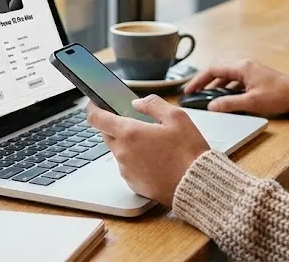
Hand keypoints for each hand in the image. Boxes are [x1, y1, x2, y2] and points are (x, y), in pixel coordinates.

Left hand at [86, 96, 208, 207]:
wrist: (196, 185)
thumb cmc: (188, 152)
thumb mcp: (176, 117)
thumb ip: (153, 104)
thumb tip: (137, 103)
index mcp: (130, 133)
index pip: (96, 118)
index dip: (93, 108)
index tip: (95, 103)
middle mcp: (122, 153)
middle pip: (107, 134)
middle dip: (116, 126)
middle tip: (136, 123)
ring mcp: (126, 170)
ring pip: (118, 151)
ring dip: (128, 144)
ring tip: (153, 144)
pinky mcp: (132, 184)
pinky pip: (127, 166)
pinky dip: (135, 160)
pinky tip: (155, 160)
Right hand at [184, 60, 288, 116]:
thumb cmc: (278, 95)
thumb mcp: (252, 102)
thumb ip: (230, 104)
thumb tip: (211, 106)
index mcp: (241, 67)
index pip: (212, 70)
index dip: (198, 80)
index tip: (188, 90)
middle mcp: (244, 66)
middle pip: (217, 71)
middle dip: (204, 83)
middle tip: (193, 94)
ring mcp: (249, 72)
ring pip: (226, 77)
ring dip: (215, 87)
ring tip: (206, 98)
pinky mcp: (254, 78)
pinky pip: (234, 82)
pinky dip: (226, 89)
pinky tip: (224, 99)